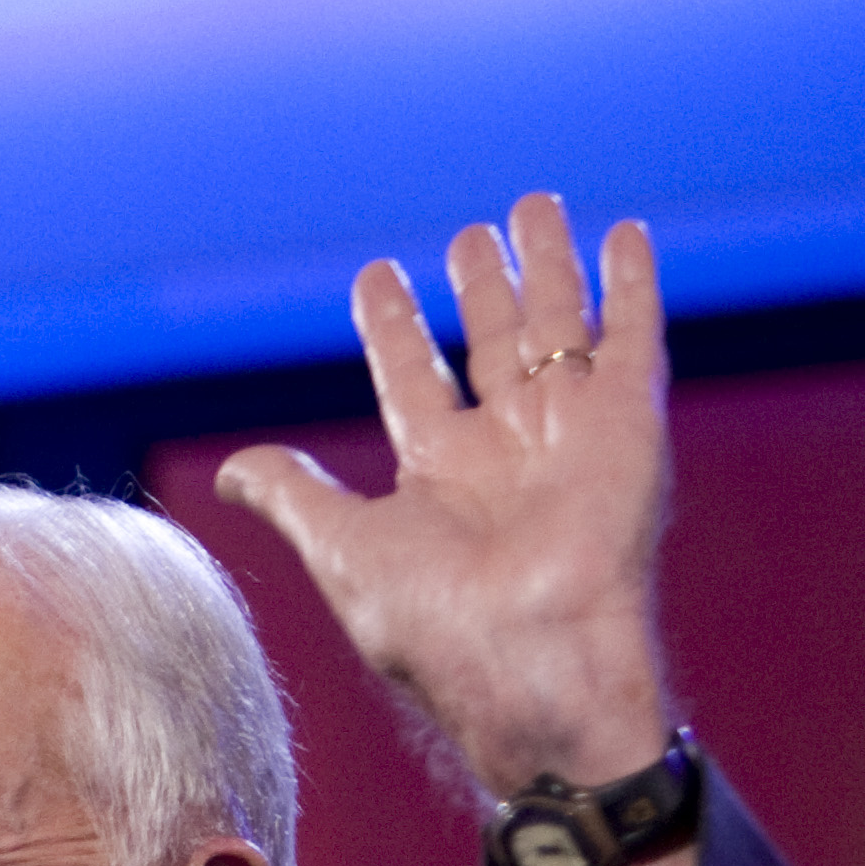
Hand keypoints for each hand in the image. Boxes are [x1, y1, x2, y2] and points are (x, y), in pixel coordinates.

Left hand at [215, 194, 681, 809]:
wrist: (532, 658)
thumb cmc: (433, 622)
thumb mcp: (342, 548)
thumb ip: (294, 495)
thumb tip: (231, 470)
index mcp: (439, 474)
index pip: (412, 378)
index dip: (396, 326)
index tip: (377, 275)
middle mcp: (506, 447)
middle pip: (489, 343)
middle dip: (479, 287)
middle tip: (467, 235)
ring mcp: (569, 431)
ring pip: (556, 325)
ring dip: (547, 265)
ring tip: (532, 207)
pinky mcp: (629, 423)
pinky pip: (634, 339)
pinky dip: (632, 286)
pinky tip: (626, 236)